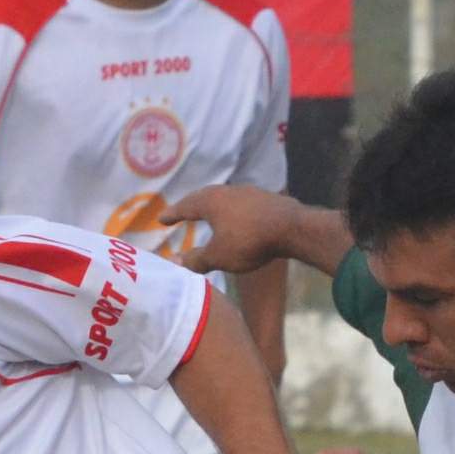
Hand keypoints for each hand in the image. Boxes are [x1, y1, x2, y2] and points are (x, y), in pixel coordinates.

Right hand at [163, 184, 286, 275]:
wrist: (292, 227)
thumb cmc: (250, 241)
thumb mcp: (219, 256)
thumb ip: (196, 259)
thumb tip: (174, 262)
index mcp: (210, 202)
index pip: (185, 207)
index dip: (173, 214)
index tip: (161, 219)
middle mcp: (226, 191)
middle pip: (203, 197)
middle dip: (190, 205)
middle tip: (182, 211)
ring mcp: (248, 192)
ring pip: (223, 197)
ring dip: (212, 205)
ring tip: (207, 213)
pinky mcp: (265, 198)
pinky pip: (240, 202)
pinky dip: (231, 209)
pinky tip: (236, 216)